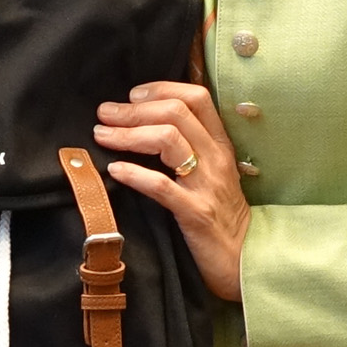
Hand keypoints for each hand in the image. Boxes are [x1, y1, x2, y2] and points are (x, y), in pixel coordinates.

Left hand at [93, 81, 248, 299]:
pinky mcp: (195, 213)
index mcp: (219, 144)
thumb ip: (190, 145)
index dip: (161, 89)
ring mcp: (206, 184)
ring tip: (102, 136)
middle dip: (134, 110)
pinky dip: (134, 173)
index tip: (131, 95)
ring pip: (167, 140)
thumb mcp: (212, 172)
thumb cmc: (221, 213)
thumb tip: (146, 120)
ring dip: (128, 134)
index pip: (196, 97)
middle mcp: (215, 158)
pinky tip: (115, 170)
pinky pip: (161, 187)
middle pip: (175, 113)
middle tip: (104, 113)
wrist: (244, 257)